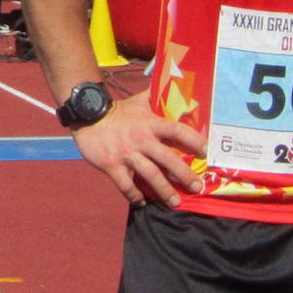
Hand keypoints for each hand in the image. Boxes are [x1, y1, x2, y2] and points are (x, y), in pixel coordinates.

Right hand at [70, 89, 207, 206]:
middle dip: (185, 175)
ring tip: (174, 202)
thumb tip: (175, 90)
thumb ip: (156, 97)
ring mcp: (126, 154)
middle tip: (198, 188)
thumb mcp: (138, 101)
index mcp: (149, 123)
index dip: (193, 140)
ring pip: (150, 175)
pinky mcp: (111, 165)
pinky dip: (134, 195)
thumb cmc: (118, 111)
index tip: (205, 152)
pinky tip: (141, 202)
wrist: (87, 116)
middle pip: (168, 160)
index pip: (176, 130)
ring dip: (164, 191)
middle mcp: (141, 139)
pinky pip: (125, 184)